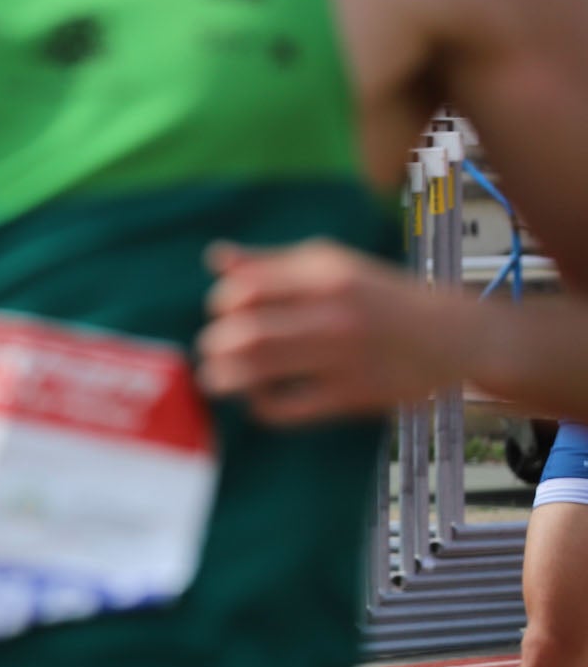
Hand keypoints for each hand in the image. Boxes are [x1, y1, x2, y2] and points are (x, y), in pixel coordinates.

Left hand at [197, 240, 470, 424]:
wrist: (455, 335)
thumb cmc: (381, 296)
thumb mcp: (333, 265)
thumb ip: (272, 263)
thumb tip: (216, 258)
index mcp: (324, 276)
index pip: (245, 289)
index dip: (222, 304)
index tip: (225, 314)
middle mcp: (333, 314)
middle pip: (246, 333)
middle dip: (216, 345)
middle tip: (212, 351)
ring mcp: (343, 358)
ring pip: (260, 370)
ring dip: (225, 376)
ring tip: (218, 377)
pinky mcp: (353, 396)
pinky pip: (287, 408)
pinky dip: (261, 406)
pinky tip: (259, 398)